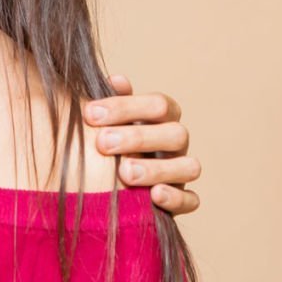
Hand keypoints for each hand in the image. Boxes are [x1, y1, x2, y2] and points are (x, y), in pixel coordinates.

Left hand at [86, 76, 200, 215]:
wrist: (101, 177)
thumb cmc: (104, 138)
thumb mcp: (103, 119)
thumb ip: (109, 101)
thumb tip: (117, 81)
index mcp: (161, 118)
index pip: (158, 104)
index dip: (126, 107)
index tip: (90, 114)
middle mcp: (176, 142)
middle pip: (175, 134)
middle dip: (138, 138)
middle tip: (102, 143)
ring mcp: (181, 171)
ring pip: (188, 167)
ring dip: (157, 170)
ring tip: (124, 174)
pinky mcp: (182, 200)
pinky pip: (191, 200)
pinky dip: (175, 198)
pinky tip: (153, 195)